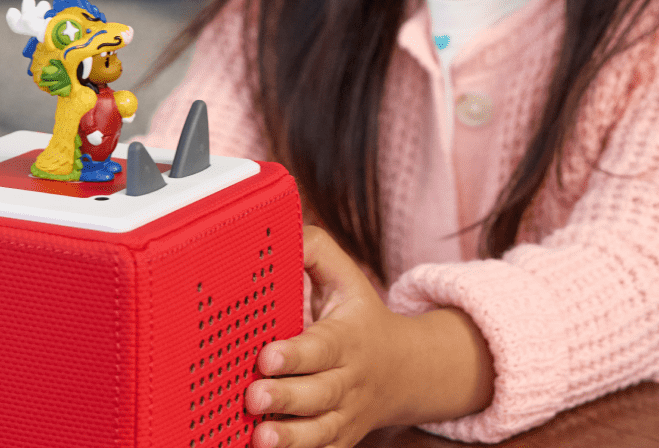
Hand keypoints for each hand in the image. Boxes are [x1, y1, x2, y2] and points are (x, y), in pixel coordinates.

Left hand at [245, 226, 493, 447]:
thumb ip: (314, 250)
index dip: (296, 354)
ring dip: (290, 437)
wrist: (405, 370)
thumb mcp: (346, 277)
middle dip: (286, 396)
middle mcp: (349, 381)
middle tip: (253, 394)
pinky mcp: (338, 440)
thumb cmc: (359, 318)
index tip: (266, 355)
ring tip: (259, 436)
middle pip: (320, 394)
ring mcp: (345, 416)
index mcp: (349, 338)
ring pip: (320, 431)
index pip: (322, 347)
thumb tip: (281, 230)